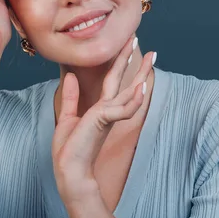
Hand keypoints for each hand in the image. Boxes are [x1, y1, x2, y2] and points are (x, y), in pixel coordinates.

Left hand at [51, 35, 155, 212]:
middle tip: (151, 50)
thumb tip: (70, 76)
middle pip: (126, 83)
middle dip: (136, 65)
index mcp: (100, 109)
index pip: (113, 81)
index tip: (127, 48)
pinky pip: (124, 108)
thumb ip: (71, 97)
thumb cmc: (69, 150)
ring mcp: (108, 116)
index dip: (120, 64)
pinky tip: (142, 87)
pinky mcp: (105, 121)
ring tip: (152, 58)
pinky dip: (134, 99)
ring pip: (130, 92)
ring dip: (141, 75)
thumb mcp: (67, 117)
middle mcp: (108, 110)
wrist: (69, 169)